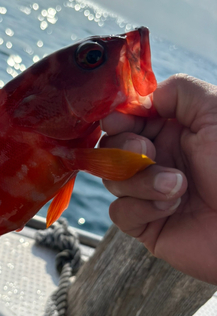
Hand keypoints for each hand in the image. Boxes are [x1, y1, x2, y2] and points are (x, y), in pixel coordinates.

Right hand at [100, 74, 216, 283]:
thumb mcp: (215, 111)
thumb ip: (178, 90)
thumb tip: (142, 99)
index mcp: (170, 132)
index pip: (126, 120)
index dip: (117, 119)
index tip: (117, 121)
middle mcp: (156, 160)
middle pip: (110, 149)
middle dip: (123, 147)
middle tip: (147, 151)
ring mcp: (148, 193)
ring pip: (112, 180)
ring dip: (141, 181)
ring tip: (178, 186)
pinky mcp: (145, 224)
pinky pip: (120, 212)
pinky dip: (140, 208)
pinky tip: (170, 208)